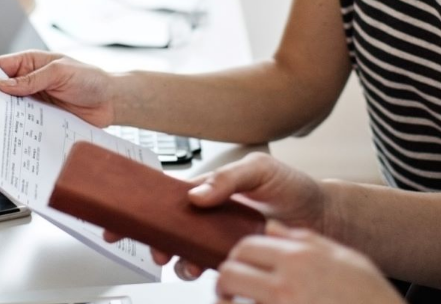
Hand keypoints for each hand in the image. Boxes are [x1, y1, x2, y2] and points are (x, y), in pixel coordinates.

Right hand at [0, 50, 114, 127]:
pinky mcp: (42, 118)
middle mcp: (30, 82)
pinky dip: (18, 128)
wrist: (112, 102)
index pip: (1, 66)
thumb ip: (32, 79)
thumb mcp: (60, 72)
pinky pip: (25, 123)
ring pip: (11, 108)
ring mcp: (35, 101)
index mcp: (31, 63)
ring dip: (3, 115)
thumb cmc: (90, 79)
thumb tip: (3, 85)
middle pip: (2, 90)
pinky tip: (11, 135)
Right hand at [106, 153, 328, 279]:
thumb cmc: (291, 186)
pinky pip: (207, 266)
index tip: (120, 217)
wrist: (320, 216)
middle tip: (152, 247)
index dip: (142, 207)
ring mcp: (218, 238)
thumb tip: (197, 195)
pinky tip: (203, 269)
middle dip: (152, 239)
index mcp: (209, 189)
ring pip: (184, 251)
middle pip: (169, 228)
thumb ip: (228, 179)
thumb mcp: (259, 170)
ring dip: (176, 259)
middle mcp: (209, 215)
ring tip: (181, 261)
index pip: (167, 197)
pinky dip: (198, 270)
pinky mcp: (232, 257)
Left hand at [215, 220, 401, 303]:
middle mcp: (287, 283)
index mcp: (301, 257)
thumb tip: (272, 229)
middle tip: (227, 291)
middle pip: (231, 273)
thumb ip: (305, 240)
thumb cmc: (369, 295)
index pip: (247, 247)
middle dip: (224, 282)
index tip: (237, 266)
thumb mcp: (343, 258)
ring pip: (232, 302)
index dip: (236, 257)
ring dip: (228, 303)